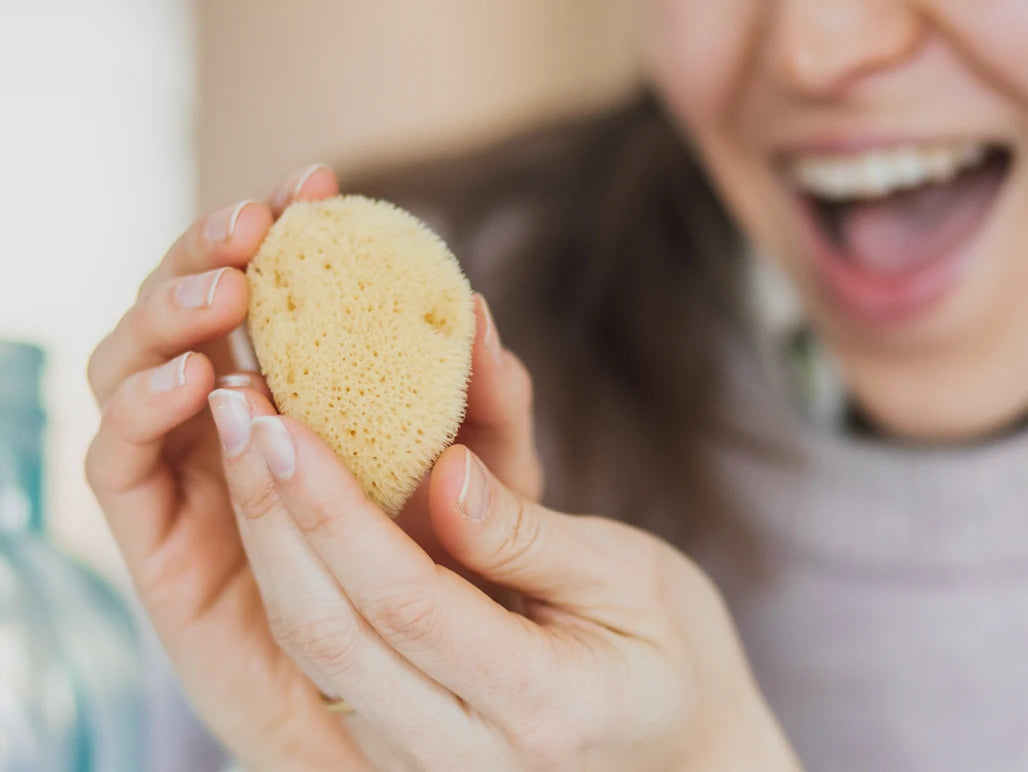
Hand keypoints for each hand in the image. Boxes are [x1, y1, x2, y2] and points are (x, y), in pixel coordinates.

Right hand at [85, 163, 545, 768]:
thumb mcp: (496, 486)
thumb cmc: (466, 581)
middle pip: (188, 317)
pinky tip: (200, 379)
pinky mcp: (156, 545)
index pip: (268, 296)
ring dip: (167, 319)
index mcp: (306, 402)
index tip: (315, 181)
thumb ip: (492, 409)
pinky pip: (120, 463)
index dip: (279, 230)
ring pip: (137, 373)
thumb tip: (478, 310)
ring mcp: (186, 480)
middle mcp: (232, 429)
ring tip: (225, 293)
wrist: (432, 700)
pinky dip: (142, 408)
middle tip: (260, 221)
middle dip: (209, 254)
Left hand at [211, 396, 799, 768]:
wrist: (679, 760)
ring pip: (313, 651)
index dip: (335, 510)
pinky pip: (328, 663)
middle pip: (330, 632)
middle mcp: (464, 754)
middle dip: (271, 514)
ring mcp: (424, 764)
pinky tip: (280, 505)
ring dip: (268, 541)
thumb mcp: (632, 579)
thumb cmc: (675, 657)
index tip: (282, 422)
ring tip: (241, 440)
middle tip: (236, 411)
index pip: (406, 601)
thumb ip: (528, 537)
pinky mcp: (402, 748)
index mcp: (539, 704)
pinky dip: (295, 576)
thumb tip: (442, 472)